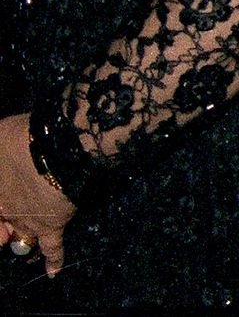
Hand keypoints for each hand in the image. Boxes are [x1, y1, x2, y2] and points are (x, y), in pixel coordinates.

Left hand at [0, 112, 74, 276]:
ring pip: (16, 238)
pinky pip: (52, 248)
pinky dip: (53, 260)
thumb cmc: (19, 142)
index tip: (1, 214)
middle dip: (0, 229)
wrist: (57, 150)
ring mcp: (25, 221)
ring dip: (15, 241)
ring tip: (17, 241)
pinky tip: (52, 272)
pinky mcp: (51, 225)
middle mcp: (3, 211)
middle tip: (4, 226)